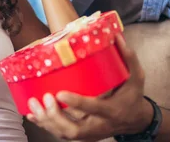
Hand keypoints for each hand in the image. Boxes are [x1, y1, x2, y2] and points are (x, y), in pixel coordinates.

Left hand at [26, 34, 153, 139]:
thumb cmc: (133, 96)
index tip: (59, 93)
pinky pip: (61, 134)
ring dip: (47, 121)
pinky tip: (33, 115)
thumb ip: (129, 58)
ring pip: (65, 133)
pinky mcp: (82, 134)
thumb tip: (117, 36)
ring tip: (33, 104)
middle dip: (55, 117)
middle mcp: (99, 125)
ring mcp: (90, 132)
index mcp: (112, 110)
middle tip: (44, 98)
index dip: (76, 103)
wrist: (135, 120)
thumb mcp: (136, 78)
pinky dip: (46, 125)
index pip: (93, 108)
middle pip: (74, 129)